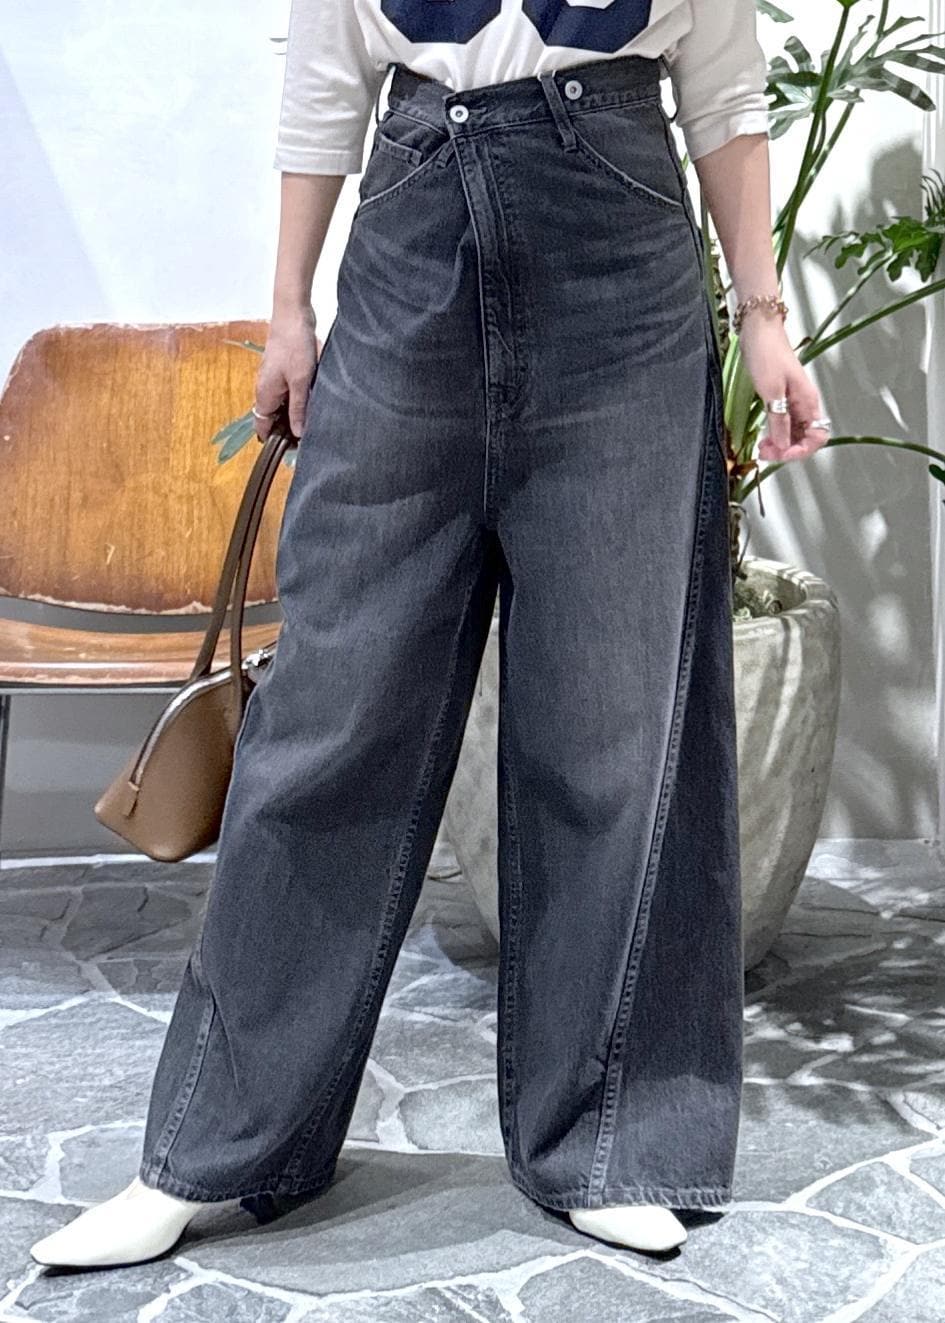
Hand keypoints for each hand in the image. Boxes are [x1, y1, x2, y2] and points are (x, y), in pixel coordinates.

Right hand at [254, 304, 320, 439]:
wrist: (293, 314)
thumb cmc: (294, 345)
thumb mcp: (300, 382)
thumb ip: (298, 409)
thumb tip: (297, 433)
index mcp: (264, 395)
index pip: (263, 427)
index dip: (276, 439)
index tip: (294, 447)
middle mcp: (265, 388)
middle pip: (274, 417)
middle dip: (290, 425)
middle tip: (311, 431)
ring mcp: (273, 379)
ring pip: (283, 404)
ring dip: (297, 409)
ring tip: (315, 413)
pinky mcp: (283, 370)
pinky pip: (289, 390)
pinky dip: (300, 396)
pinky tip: (314, 394)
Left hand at [737, 316, 829, 462]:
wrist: (759, 330)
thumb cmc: (767, 353)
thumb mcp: (771, 391)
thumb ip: (779, 420)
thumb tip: (783, 445)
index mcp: (808, 401)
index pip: (817, 437)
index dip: (800, 450)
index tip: (781, 454)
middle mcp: (804, 404)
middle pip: (805, 438)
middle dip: (787, 450)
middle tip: (766, 454)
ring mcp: (793, 402)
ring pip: (794, 433)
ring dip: (780, 444)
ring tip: (763, 448)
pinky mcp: (781, 398)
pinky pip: (784, 424)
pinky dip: (775, 434)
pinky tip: (764, 437)